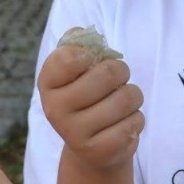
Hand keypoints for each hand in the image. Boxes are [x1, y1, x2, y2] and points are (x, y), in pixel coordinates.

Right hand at [37, 32, 143, 170]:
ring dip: (133, 97)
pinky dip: (136, 119)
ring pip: (127, 97)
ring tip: (122, 104)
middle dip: (122, 71)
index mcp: (47, 82)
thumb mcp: (78, 69)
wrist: (90, 147)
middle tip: (118, 80)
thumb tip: (80, 31)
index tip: (91, 63)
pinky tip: (123, 125)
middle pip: (108, 73)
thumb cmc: (88, 96)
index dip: (92, 55)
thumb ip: (78, 44)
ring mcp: (74, 133)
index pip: (71, 56)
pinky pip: (134, 122)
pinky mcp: (97, 151)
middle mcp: (54, 109)